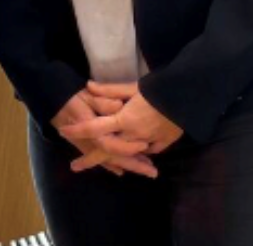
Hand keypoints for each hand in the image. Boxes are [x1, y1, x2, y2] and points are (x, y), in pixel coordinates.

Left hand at [59, 82, 183, 168]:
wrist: (188, 96)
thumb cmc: (158, 88)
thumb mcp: (133, 87)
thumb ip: (110, 90)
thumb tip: (88, 86)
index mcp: (124, 120)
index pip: (95, 127)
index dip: (78, 129)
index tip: (64, 131)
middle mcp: (133, 135)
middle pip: (107, 150)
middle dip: (90, 158)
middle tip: (75, 166)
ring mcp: (149, 142)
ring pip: (127, 154)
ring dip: (115, 160)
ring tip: (105, 165)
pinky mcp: (162, 143)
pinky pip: (147, 152)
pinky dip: (139, 154)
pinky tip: (136, 157)